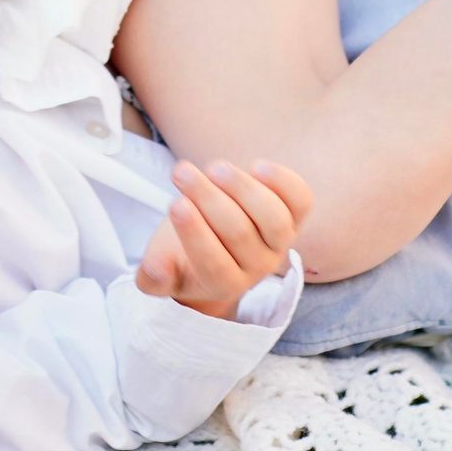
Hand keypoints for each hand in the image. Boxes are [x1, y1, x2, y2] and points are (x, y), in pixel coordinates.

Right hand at [134, 159, 313, 318]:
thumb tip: (153, 271)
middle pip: (239, 234)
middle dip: (208, 198)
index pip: (213, 264)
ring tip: (213, 166)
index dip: (195, 234)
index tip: (175, 203)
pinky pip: (299, 200)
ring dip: (242, 187)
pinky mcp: (293, 217)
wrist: (216, 242)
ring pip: (273, 218)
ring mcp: (279, 243)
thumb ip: (152, 275)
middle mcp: (257, 267)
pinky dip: (283, 181)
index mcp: (223, 284)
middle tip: (181, 172)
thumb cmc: (182, 251)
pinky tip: (256, 166)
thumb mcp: (161, 266)